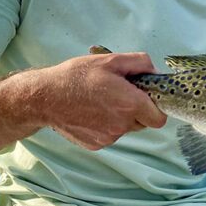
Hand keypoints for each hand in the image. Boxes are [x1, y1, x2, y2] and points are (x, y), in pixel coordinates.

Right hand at [37, 52, 166, 149]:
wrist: (45, 98)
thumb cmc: (77, 76)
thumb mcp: (111, 60)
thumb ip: (140, 63)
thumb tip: (155, 71)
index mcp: (130, 104)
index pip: (159, 118)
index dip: (156, 108)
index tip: (147, 98)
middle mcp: (122, 125)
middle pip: (143, 123)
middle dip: (138, 110)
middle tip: (121, 94)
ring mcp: (108, 138)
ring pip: (126, 129)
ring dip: (121, 117)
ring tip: (102, 101)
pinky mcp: (96, 145)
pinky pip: (110, 135)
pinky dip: (106, 125)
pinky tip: (92, 111)